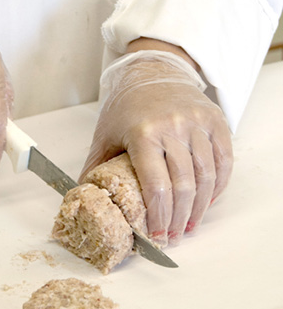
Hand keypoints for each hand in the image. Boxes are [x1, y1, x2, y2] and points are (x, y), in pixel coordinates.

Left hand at [80, 50, 232, 246]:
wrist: (153, 71)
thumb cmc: (127, 106)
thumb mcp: (105, 134)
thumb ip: (95, 168)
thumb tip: (84, 199)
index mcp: (143, 132)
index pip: (156, 186)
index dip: (158, 217)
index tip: (156, 235)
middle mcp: (173, 127)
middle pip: (183, 186)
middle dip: (178, 219)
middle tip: (172, 237)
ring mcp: (197, 123)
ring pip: (206, 177)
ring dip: (199, 208)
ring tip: (189, 224)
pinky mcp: (215, 121)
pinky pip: (223, 161)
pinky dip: (218, 186)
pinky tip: (207, 201)